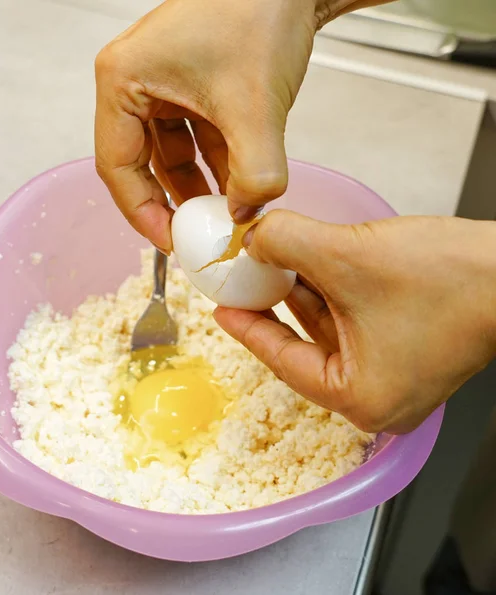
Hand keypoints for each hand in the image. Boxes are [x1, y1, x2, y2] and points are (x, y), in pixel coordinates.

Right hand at [95, 0, 321, 253]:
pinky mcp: (188, 85)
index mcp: (123, 80)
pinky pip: (192, 137)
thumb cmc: (259, 12)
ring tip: (221, 213)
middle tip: (193, 234)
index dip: (142, 211)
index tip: (170, 241)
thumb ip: (253, 176)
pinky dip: (214, 162)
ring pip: (169, 153)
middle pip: (140, 162)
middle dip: (171, 201)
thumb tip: (243, 218)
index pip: (117, 166)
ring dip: (196, 184)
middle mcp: (133, 81)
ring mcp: (161, 83)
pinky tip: (236, 184)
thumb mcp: (255, 108)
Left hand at [214, 213, 495, 433]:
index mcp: (359, 397)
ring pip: (328, 330)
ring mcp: (395, 374)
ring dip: (300, 294)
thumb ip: (286, 242)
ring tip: (269, 265)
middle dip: (273, 307)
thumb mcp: (347, 255)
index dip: (246, 329)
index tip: (221, 309)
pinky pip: (353, 322)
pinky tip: (307, 265)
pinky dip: (329, 294)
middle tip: (240, 282)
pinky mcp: (407, 349)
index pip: (283, 361)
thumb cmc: (452, 278)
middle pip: (304, 345)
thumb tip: (252, 236)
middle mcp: (377, 397)